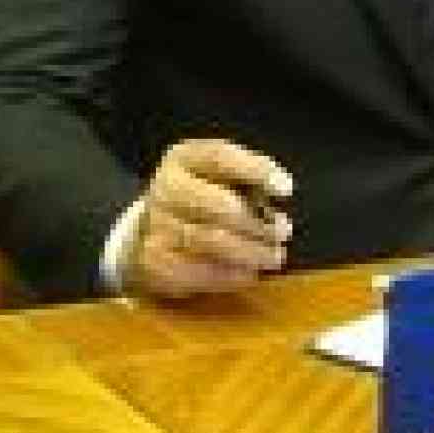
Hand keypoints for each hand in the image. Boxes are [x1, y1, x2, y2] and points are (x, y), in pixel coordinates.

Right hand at [119, 138, 292, 298]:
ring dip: (252, 253)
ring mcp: (157, 225)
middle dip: (258, 225)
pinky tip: (248, 273)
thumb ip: (250, 180)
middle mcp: (168, 187)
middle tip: (281, 234)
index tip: (285, 189)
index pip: (221, 157)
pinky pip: (200, 271)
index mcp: (185, 158)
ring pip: (214, 241)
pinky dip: (232, 275)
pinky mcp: (155, 261)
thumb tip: (279, 199)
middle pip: (221, 206)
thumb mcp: (219, 175)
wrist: (148, 231)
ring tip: (272, 257)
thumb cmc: (199, 200)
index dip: (257, 171)